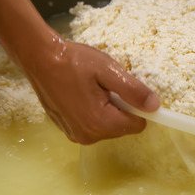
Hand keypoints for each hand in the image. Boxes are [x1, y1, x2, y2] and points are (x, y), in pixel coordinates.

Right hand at [19, 36, 160, 144]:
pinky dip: (93, 111)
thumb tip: (155, 107)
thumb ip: (133, 91)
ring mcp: (74, 134)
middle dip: (120, 107)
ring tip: (92, 88)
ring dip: (107, 109)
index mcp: (99, 122)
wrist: (39, 58)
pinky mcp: (67, 129)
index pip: (137, 125)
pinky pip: (92, 125)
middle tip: (105, 86)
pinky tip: (82, 94)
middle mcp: (87, 135)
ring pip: (108, 126)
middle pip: (122, 127)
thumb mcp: (109, 71)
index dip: (137, 107)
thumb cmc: (74, 61)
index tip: (127, 89)